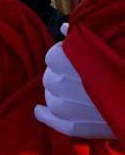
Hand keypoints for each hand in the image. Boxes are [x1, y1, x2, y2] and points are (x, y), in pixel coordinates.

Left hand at [34, 24, 114, 138]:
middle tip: (83, 77)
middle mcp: (58, 82)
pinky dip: (44, 115)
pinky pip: (51, 119)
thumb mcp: (106, 45)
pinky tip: (39, 111)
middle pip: (50, 78)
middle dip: (61, 76)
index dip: (64, 57)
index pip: (52, 56)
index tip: (78, 60)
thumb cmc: (123, 66)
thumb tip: (64, 28)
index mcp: (63, 59)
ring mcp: (64, 106)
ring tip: (79, 93)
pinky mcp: (73, 126)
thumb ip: (82, 36)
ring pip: (51, 97)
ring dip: (58, 94)